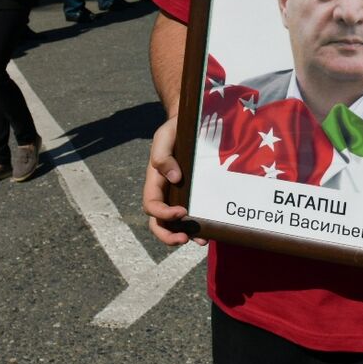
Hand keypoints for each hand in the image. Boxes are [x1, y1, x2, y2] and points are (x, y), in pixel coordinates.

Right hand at [144, 116, 203, 245]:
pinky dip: (198, 225)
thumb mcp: (164, 138)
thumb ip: (163, 157)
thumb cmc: (173, 130)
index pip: (152, 205)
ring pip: (175, 223)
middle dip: (168, 235)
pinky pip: (192, 214)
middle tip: (184, 239)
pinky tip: (210, 231)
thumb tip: (174, 178)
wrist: (188, 123)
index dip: (163, 213)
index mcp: (154, 181)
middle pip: (158, 222)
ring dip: (185, 234)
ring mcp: (177, 195)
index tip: (182, 212)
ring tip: (201, 240)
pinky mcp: (192, 193)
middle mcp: (165, 192)